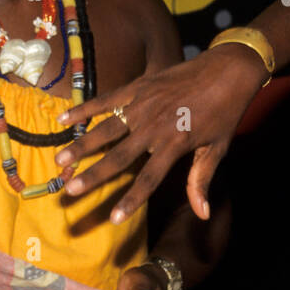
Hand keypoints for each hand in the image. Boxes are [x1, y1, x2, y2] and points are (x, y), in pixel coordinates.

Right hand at [55, 44, 268, 221]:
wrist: (229, 70)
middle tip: (69, 190)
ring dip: (82, 144)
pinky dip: (85, 109)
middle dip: (94, 175)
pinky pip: (107, 99)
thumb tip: (202, 215)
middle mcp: (156, 126)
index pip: (149, 179)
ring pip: (106, 128)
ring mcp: (145, 104)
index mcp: (176, 144)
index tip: (112, 219)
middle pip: (119, 156)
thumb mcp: (217, 149)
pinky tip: (63, 119)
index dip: (131, 200)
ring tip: (60, 160)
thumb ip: (202, 180)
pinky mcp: (140, 86)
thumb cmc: (225, 113)